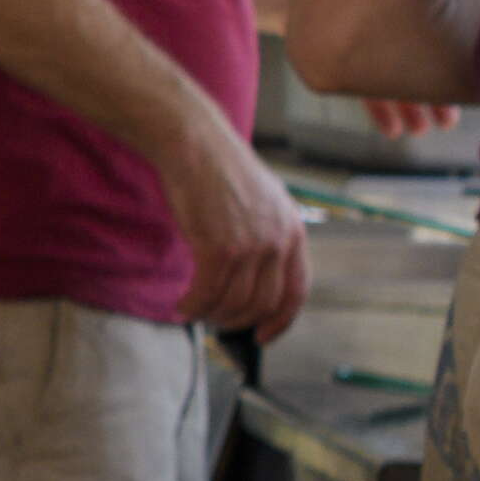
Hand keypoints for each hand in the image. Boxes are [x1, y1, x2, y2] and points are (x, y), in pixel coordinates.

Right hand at [165, 128, 316, 335]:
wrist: (195, 144)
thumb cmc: (219, 170)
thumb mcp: (261, 202)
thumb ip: (267, 237)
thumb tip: (253, 281)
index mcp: (293, 230)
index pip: (296, 291)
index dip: (281, 321)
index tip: (263, 336)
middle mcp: (278, 241)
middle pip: (262, 304)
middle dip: (237, 321)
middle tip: (215, 320)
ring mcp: (251, 246)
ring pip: (233, 303)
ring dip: (211, 314)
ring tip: (194, 310)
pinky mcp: (219, 248)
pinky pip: (207, 294)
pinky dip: (193, 306)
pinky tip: (182, 304)